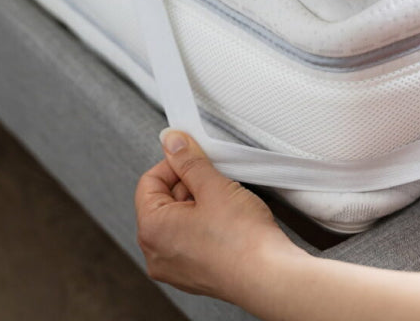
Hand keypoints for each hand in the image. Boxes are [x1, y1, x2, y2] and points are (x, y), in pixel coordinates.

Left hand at [135, 130, 305, 302]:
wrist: (269, 276)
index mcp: (152, 229)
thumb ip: (189, 160)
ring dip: (200, 205)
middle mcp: (156, 253)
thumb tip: (172, 143)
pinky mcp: (195, 275)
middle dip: (189, 185)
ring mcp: (175, 268)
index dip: (175, 164)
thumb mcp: (214, 186)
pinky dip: (206, 227)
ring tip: (227, 202)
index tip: (194, 156)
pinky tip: (229, 222)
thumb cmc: (242, 240)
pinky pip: (191, 241)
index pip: (149, 182)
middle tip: (216, 179)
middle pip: (163, 202)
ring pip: (179, 222)